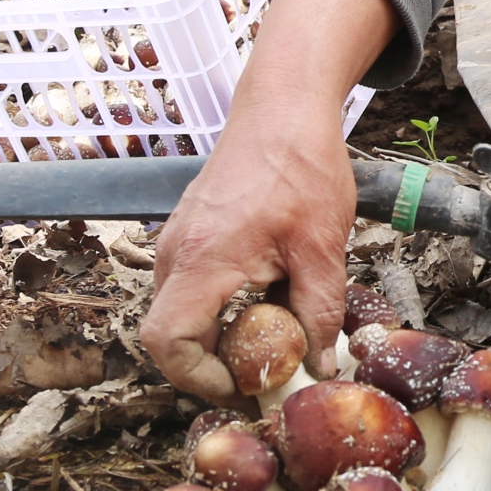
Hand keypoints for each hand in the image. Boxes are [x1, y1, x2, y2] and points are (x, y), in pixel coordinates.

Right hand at [139, 0, 395, 393]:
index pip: (167, 342)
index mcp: (204, 258)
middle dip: (212, 363)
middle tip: (263, 370)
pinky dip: (216, 307)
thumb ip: (320, 312)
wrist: (282, 107)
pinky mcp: (188, 231)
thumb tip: (320, 365)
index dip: (199, 378)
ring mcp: (177, 239)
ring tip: (270, 335)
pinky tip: (263, 298)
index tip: (244, 384)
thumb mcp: (322, 247)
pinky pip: (188, 286)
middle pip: (169, 333)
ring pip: (178, 311)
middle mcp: (177, 251)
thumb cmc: (301, 166)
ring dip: (217, 334)